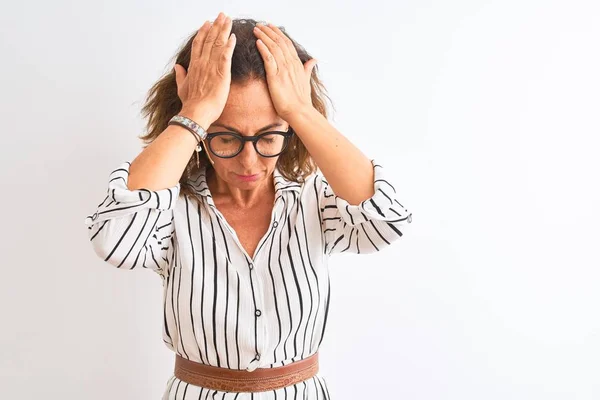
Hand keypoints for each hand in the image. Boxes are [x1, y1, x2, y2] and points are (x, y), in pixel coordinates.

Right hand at [173, 12, 235, 128]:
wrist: (196, 112)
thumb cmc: (190, 103)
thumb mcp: (182, 88)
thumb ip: (180, 76)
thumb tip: (177, 67)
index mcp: (193, 66)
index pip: (198, 44)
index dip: (203, 32)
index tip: (207, 23)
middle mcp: (202, 63)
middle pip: (209, 40)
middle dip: (216, 26)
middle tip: (221, 15)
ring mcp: (211, 67)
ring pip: (218, 44)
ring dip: (223, 30)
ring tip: (228, 20)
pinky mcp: (221, 73)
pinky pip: (226, 55)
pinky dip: (230, 45)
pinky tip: (233, 36)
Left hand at [252, 23, 317, 120]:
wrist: (299, 111)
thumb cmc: (302, 99)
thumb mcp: (306, 81)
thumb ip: (308, 68)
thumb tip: (314, 60)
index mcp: (297, 64)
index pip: (287, 43)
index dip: (278, 33)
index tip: (271, 26)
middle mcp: (291, 64)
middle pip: (279, 42)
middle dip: (269, 31)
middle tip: (260, 25)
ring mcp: (284, 69)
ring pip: (273, 47)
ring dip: (264, 37)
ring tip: (256, 30)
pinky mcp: (276, 77)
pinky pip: (269, 59)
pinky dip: (263, 49)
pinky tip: (257, 42)